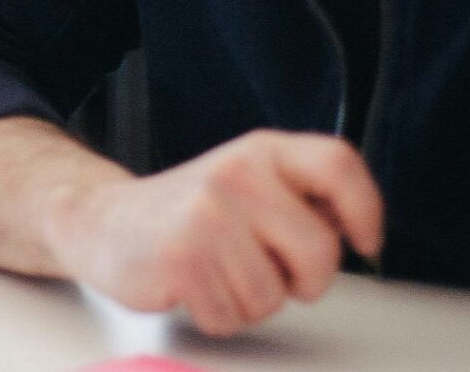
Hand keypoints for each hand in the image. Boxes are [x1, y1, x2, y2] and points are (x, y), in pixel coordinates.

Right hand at [39, 130, 383, 335]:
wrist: (103, 221)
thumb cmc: (188, 214)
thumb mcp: (248, 184)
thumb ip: (299, 197)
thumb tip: (352, 227)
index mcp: (262, 152)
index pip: (338, 165)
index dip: (365, 209)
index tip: (364, 242)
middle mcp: (238, 174)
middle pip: (321, 252)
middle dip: (304, 281)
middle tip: (271, 272)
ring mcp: (208, 214)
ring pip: (274, 296)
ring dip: (250, 302)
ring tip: (218, 274)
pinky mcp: (182, 257)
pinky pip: (232, 317)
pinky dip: (217, 316)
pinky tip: (194, 287)